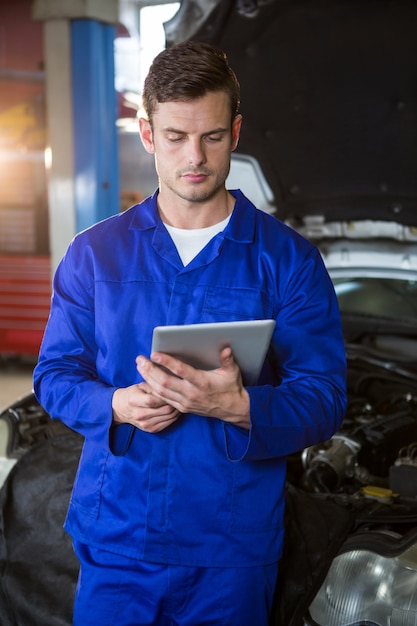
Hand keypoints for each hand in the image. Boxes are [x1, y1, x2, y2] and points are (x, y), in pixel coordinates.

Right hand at [112, 383, 180, 432]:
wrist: (121, 409)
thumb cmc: (133, 393)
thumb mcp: (140, 386)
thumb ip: (154, 385)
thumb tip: (170, 382)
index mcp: (134, 401)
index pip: (154, 400)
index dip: (167, 394)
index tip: (174, 388)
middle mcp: (139, 415)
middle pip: (165, 409)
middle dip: (176, 401)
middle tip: (181, 394)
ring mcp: (145, 424)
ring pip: (170, 416)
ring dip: (178, 408)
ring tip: (180, 400)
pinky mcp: (151, 430)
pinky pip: (168, 423)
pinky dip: (175, 415)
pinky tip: (176, 408)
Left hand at [136, 347, 250, 428]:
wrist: (233, 410)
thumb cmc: (231, 387)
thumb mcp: (232, 372)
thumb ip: (228, 359)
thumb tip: (225, 348)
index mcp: (202, 383)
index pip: (181, 371)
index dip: (167, 362)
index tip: (155, 354)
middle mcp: (191, 394)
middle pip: (165, 382)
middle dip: (150, 370)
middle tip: (140, 359)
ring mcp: (185, 402)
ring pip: (161, 392)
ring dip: (148, 378)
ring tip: (140, 366)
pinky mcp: (182, 408)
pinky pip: (163, 399)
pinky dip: (152, 390)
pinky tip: (145, 381)